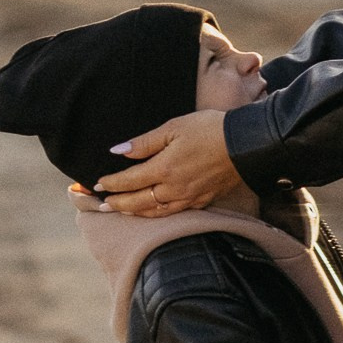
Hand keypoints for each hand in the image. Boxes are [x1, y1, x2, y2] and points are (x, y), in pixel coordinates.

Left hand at [93, 109, 239, 215]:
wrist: (245, 144)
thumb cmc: (209, 130)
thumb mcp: (174, 128)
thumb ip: (144, 142)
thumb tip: (118, 151)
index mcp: (164, 169)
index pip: (129, 181)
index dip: (111, 183)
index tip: (97, 184)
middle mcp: (173, 189)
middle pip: (138, 202)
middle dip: (117, 203)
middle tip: (101, 204)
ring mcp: (188, 198)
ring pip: (155, 212)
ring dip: (134, 212)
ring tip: (121, 211)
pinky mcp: (201, 201)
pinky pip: (173, 212)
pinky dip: (157, 214)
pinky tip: (152, 211)